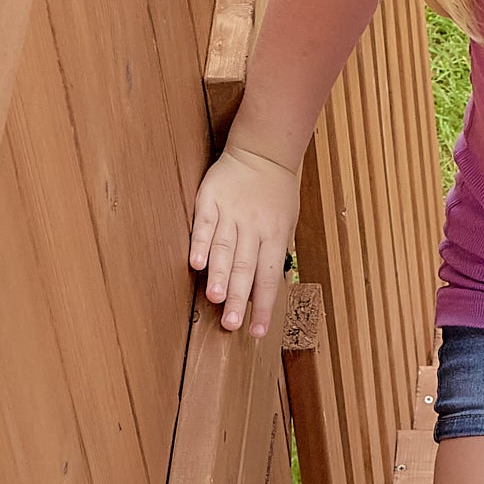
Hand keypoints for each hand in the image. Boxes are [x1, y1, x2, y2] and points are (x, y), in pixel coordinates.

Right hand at [188, 142, 302, 334]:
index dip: (263, 306)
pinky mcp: (210, 199)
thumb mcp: (286, 223)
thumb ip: (273, 254)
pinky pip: (205, 225)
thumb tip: (261, 292)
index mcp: (275, 234)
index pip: (269, 277)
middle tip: (230, 324)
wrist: (263, 151)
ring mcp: (231, 212)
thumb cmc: (277, 194)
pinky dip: (200, 243)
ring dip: (219, 274)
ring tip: (214, 298)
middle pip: (245, 267)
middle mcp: (254, 226)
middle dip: (237, 298)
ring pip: (225, 248)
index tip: (257, 331)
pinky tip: (196, 263)